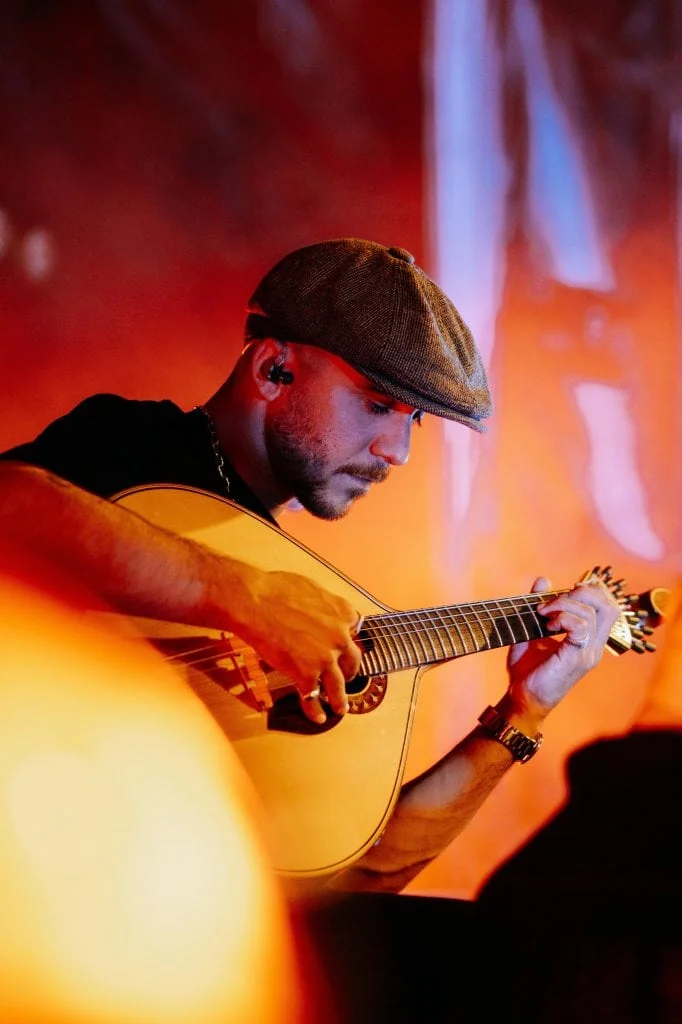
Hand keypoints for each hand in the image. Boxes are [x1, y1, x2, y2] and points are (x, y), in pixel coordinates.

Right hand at [229, 567, 361, 723]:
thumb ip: (324, 605)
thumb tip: (321, 611)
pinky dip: (315, 710)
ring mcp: (325, 658)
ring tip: (341, 707)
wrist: (254, 602)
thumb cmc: (275, 589)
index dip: (347, 640)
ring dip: (340, 699)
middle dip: (349, 670)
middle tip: (346, 675)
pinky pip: (312, 697)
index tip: (345, 646)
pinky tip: (318, 716)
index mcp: (343, 613)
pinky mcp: (306, 674)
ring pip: (339, 685)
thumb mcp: (312, 589)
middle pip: (352, 660)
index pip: (355, 630)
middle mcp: (340, 637)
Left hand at [505, 575, 620, 714]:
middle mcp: (594, 645)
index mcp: (589, 639)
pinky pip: (582, 626)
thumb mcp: (532, 630)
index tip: (559, 595)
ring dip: (564, 604)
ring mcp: (588, 652)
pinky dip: (564, 617)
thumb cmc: (527, 669)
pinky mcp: (577, 658)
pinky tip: (548, 625)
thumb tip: (543, 580)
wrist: (521, 698)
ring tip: (544, 614)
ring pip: (594, 612)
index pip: (608, 606)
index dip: (588, 591)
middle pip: (609, 605)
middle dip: (583, 592)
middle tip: (554, 601)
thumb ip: (540, 605)